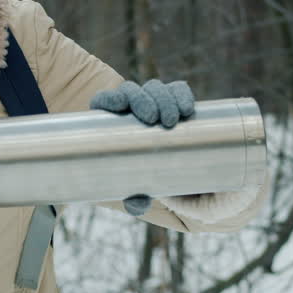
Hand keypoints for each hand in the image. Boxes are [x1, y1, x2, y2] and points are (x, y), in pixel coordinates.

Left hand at [91, 79, 195, 216]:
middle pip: (131, 91)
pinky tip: (188, 110)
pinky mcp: (175, 99)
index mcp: (111, 123)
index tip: (120, 105)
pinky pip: (178, 89)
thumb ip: (136, 196)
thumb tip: (137, 204)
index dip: (109, 99)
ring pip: (155, 88)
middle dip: (143, 100)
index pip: (104, 102)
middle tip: (154, 119)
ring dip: (164, 98)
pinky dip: (182, 95)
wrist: (175, 171)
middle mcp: (131, 107)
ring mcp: (153, 100)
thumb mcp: (139, 187)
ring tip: (173, 120)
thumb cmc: (147, 177)